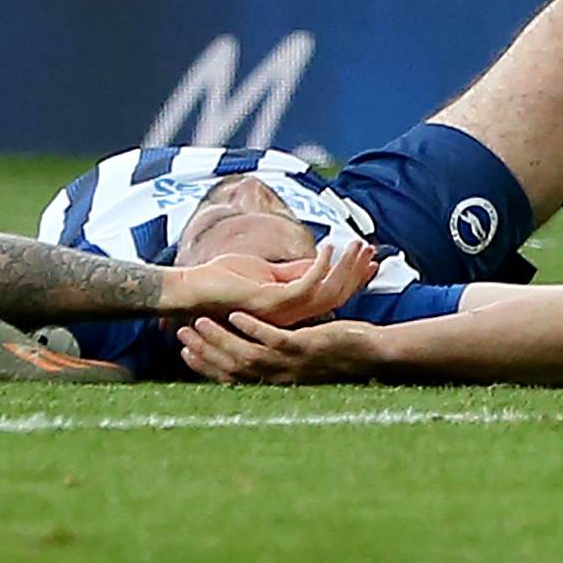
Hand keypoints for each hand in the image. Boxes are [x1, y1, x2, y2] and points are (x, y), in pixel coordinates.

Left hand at [167, 234, 377, 326]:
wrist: (190, 290)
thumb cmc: (222, 280)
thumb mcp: (266, 273)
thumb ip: (291, 272)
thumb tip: (316, 262)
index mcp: (290, 312)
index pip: (331, 296)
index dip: (352, 279)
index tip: (371, 260)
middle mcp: (289, 317)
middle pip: (335, 296)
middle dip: (355, 272)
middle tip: (372, 250)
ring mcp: (281, 313)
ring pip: (327, 292)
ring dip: (345, 267)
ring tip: (358, 244)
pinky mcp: (270, 302)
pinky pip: (306, 284)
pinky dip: (322, 265)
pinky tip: (330, 246)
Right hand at [177, 310, 369, 384]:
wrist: (371, 354)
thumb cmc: (337, 353)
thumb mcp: (299, 356)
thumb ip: (277, 351)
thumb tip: (257, 345)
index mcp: (275, 380)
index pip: (231, 377)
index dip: (205, 366)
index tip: (184, 352)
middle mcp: (279, 377)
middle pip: (230, 367)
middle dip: (204, 351)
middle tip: (180, 334)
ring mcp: (291, 363)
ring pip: (245, 354)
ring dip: (220, 338)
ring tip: (200, 323)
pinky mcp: (305, 346)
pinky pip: (272, 338)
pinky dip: (251, 327)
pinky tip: (236, 315)